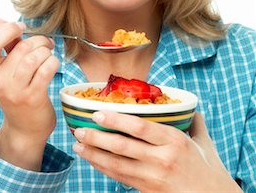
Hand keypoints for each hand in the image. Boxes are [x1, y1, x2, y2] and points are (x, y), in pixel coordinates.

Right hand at [0, 19, 59, 168]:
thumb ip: (6, 45)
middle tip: (46, 44)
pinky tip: (53, 65)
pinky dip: (53, 62)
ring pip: (33, 57)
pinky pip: (46, 70)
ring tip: (49, 55)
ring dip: (46, 51)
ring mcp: (15, 91)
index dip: (8, 30)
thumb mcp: (7, 70)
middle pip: (21, 48)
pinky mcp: (33, 98)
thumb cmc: (18, 93)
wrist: (25, 128)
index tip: (21, 28)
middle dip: (39, 41)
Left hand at [73, 111, 241, 192]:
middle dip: (97, 138)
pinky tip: (92, 160)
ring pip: (116, 165)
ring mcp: (152, 178)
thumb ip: (192, 120)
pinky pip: (120, 178)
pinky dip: (103, 168)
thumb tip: (186, 103)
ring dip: (94, 154)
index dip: (116, 120)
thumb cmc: (208, 169)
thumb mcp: (203, 141)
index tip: (98, 113)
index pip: (139, 128)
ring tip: (78, 145)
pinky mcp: (147, 191)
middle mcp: (161, 159)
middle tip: (79, 129)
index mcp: (174, 141)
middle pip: (122, 147)